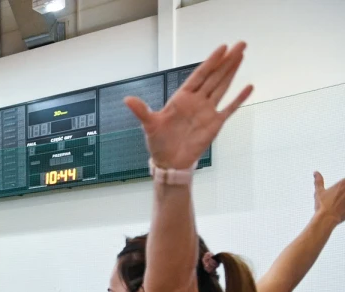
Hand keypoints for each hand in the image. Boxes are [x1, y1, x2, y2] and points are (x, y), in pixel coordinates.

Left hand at [124, 42, 251, 168]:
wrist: (169, 162)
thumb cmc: (158, 142)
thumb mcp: (149, 125)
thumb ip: (141, 110)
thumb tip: (127, 99)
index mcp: (182, 98)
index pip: (199, 75)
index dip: (211, 61)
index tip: (223, 47)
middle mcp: (196, 101)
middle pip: (214, 77)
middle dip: (227, 61)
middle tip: (241, 44)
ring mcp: (207, 111)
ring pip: (223, 87)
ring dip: (233, 72)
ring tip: (243, 56)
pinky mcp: (215, 124)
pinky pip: (229, 108)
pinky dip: (239, 99)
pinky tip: (248, 87)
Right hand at [312, 171, 344, 226]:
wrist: (327, 218)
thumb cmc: (322, 205)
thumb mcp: (319, 192)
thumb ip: (318, 181)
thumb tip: (315, 172)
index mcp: (342, 183)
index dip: (342, 186)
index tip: (338, 192)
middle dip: (343, 193)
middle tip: (338, 199)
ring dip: (344, 198)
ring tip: (340, 203)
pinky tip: (342, 208)